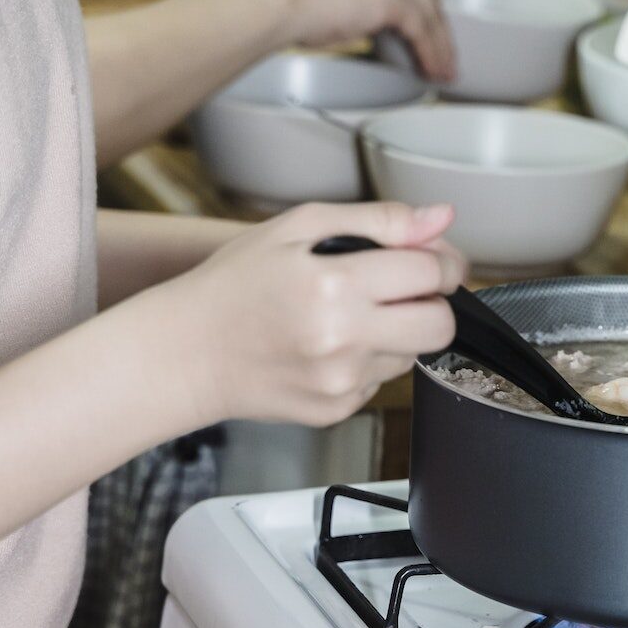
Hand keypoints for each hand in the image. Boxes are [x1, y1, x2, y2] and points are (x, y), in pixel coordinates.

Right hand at [168, 202, 465, 426]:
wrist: (185, 353)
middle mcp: (342, 339)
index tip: (433, 261)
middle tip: (405, 290)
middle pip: (440, 326)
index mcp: (334, 284)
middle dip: (433, 303)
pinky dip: (368, 361)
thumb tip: (441, 217)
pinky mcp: (337, 410)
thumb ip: (378, 220)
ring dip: (397, 332)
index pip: (431, 275)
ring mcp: (341, 381)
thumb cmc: (234, 284)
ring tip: (348, 316)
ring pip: (413, 355)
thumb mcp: (298, 228)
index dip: (442, 263)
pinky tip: (328, 346)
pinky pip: (381, 382)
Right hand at [246, 0, 454, 81]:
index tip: (425, 17)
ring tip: (441, 68)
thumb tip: (374, 9)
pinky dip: (432, 54)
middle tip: (440, 46)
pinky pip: (424, 31)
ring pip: (430, 10)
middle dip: (436, 19)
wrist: (273, 1)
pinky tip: (433, 69)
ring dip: (440, 43)